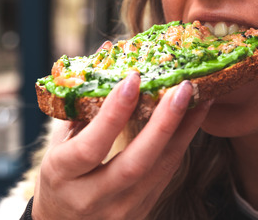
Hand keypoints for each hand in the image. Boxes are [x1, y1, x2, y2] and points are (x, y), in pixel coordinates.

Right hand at [31, 72, 210, 218]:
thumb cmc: (59, 178)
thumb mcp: (58, 144)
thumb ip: (82, 104)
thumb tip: (106, 52)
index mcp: (63, 176)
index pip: (91, 146)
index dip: (114, 113)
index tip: (134, 78)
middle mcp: (91, 198)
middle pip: (135, 164)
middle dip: (163, 123)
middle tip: (183, 87)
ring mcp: (120, 210)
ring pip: (160, 171)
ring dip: (183, 131)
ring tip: (199, 97)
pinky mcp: (141, 213)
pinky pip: (166, 176)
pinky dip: (181, 144)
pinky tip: (193, 119)